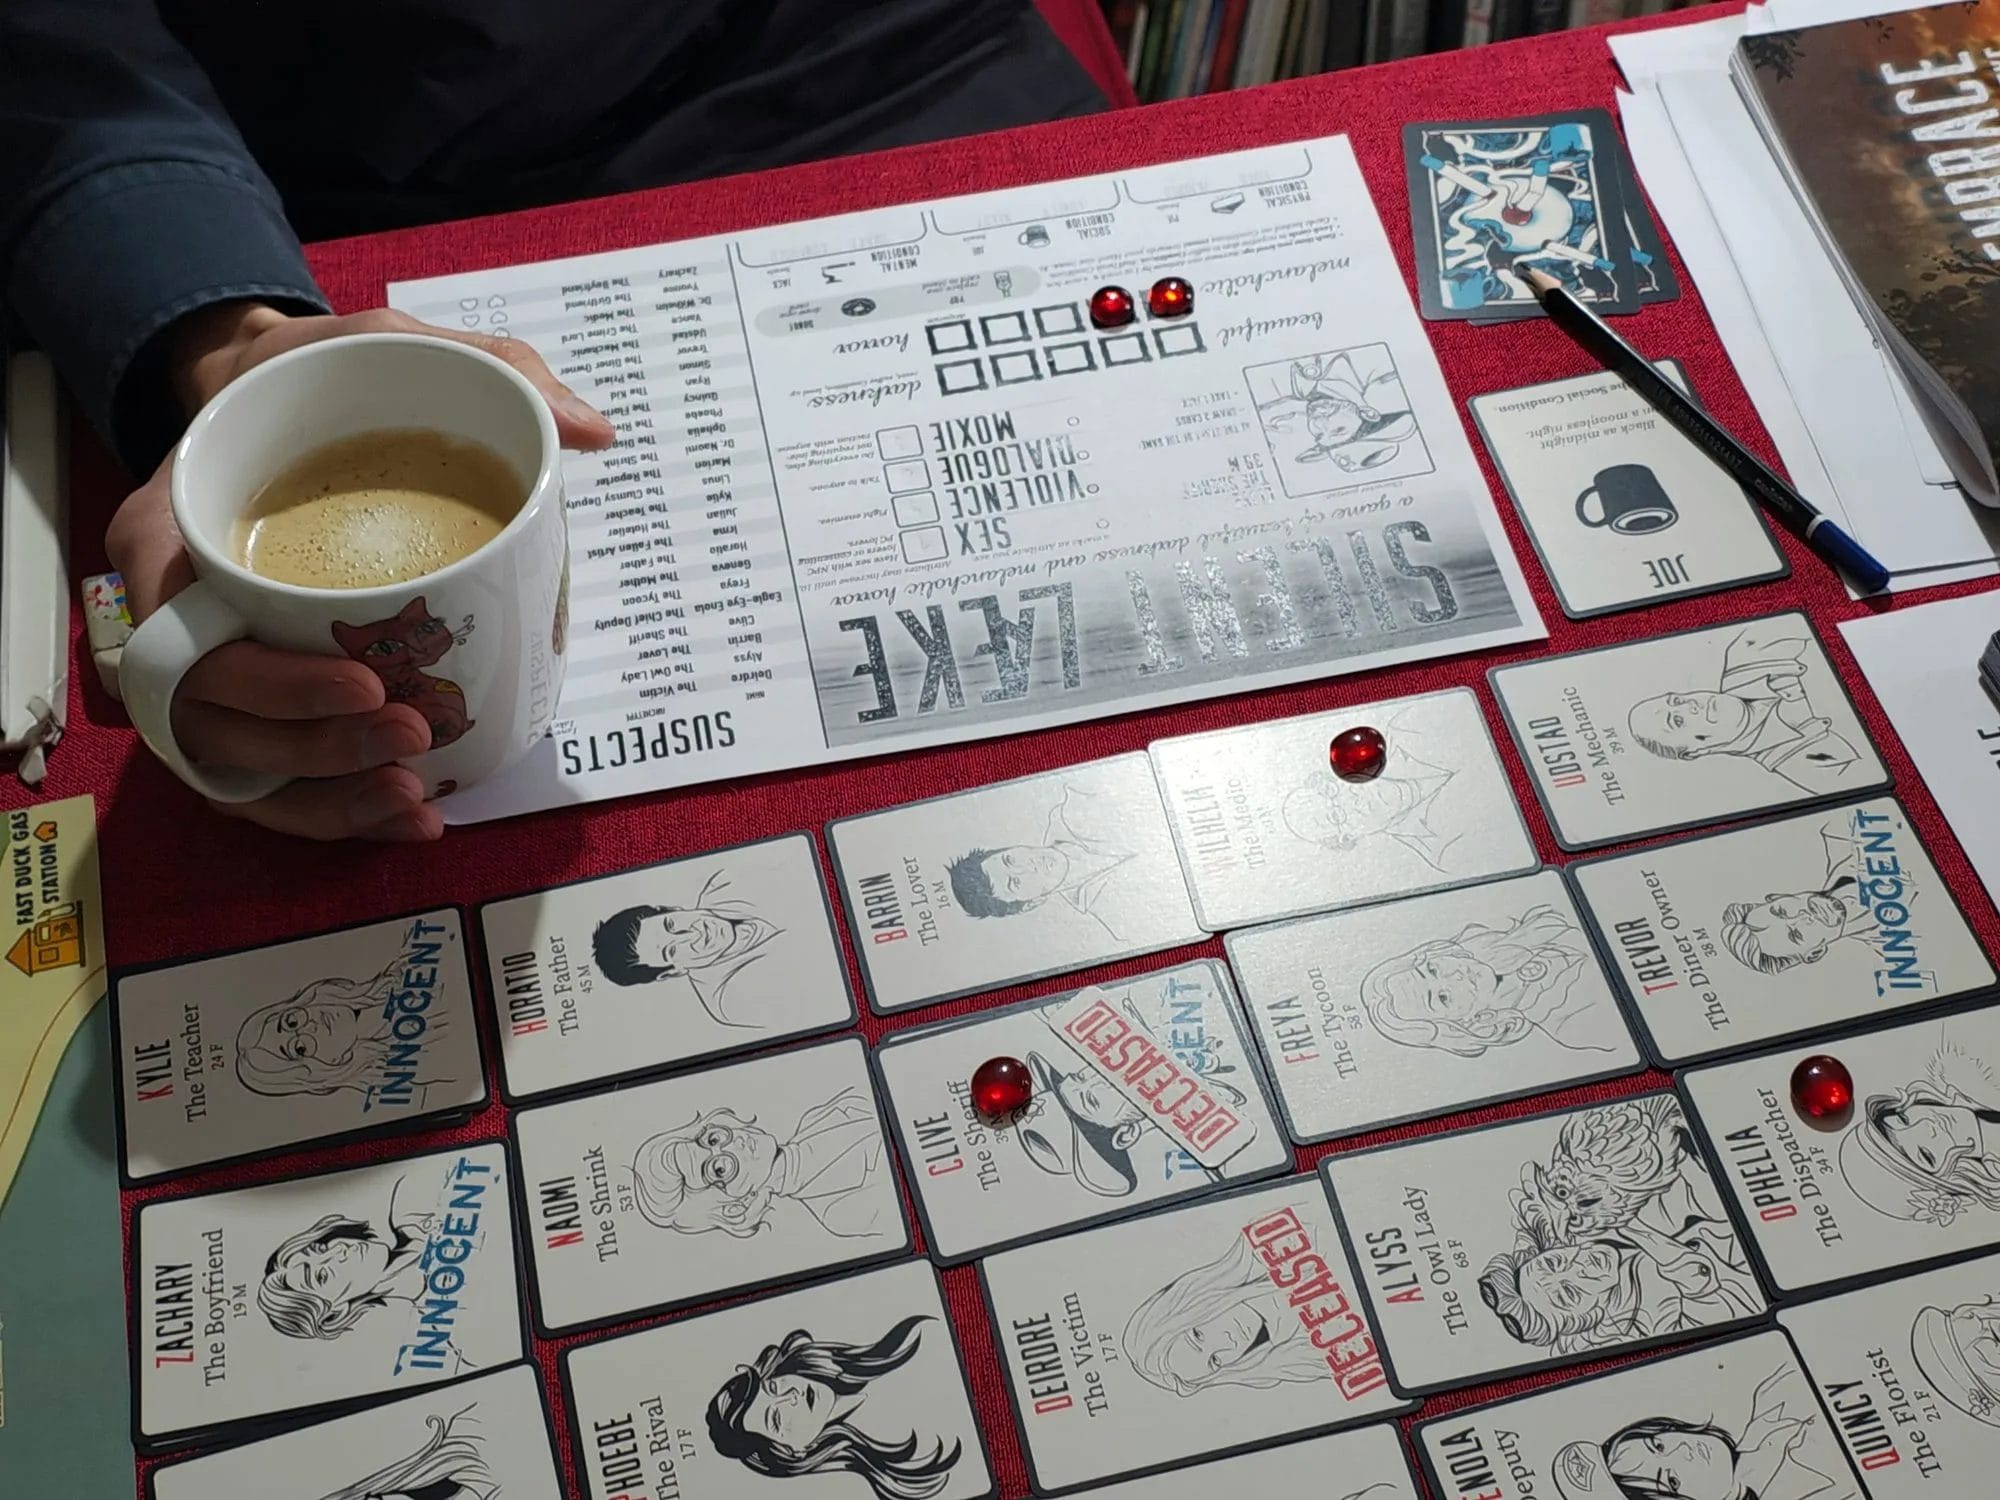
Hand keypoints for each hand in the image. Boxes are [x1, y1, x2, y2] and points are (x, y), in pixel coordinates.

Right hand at [107, 303, 614, 840]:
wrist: (269, 401)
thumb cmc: (318, 381)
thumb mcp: (389, 345)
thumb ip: (488, 369)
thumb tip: (589, 429)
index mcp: (173, 527)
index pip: (183, 624)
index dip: (268, 676)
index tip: (367, 678)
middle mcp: (172, 609)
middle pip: (212, 714)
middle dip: (316, 740)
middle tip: (412, 733)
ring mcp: (202, 664)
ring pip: (236, 765)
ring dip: (325, 793)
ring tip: (414, 791)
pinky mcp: (245, 701)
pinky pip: (266, 780)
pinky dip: (331, 809)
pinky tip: (409, 814)